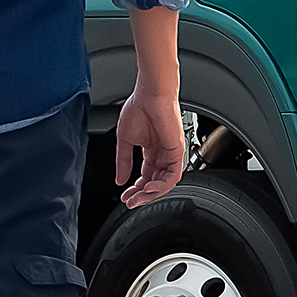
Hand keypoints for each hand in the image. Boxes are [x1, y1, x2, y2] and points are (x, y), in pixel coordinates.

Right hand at [112, 88, 186, 208]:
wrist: (149, 94)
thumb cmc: (139, 108)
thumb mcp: (124, 141)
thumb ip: (123, 162)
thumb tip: (119, 179)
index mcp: (151, 151)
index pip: (145, 177)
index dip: (135, 189)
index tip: (125, 196)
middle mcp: (162, 154)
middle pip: (155, 183)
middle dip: (142, 195)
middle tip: (130, 201)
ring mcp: (171, 154)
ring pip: (164, 184)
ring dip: (150, 194)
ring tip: (138, 197)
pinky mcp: (177, 152)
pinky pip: (173, 176)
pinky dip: (161, 185)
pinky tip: (148, 187)